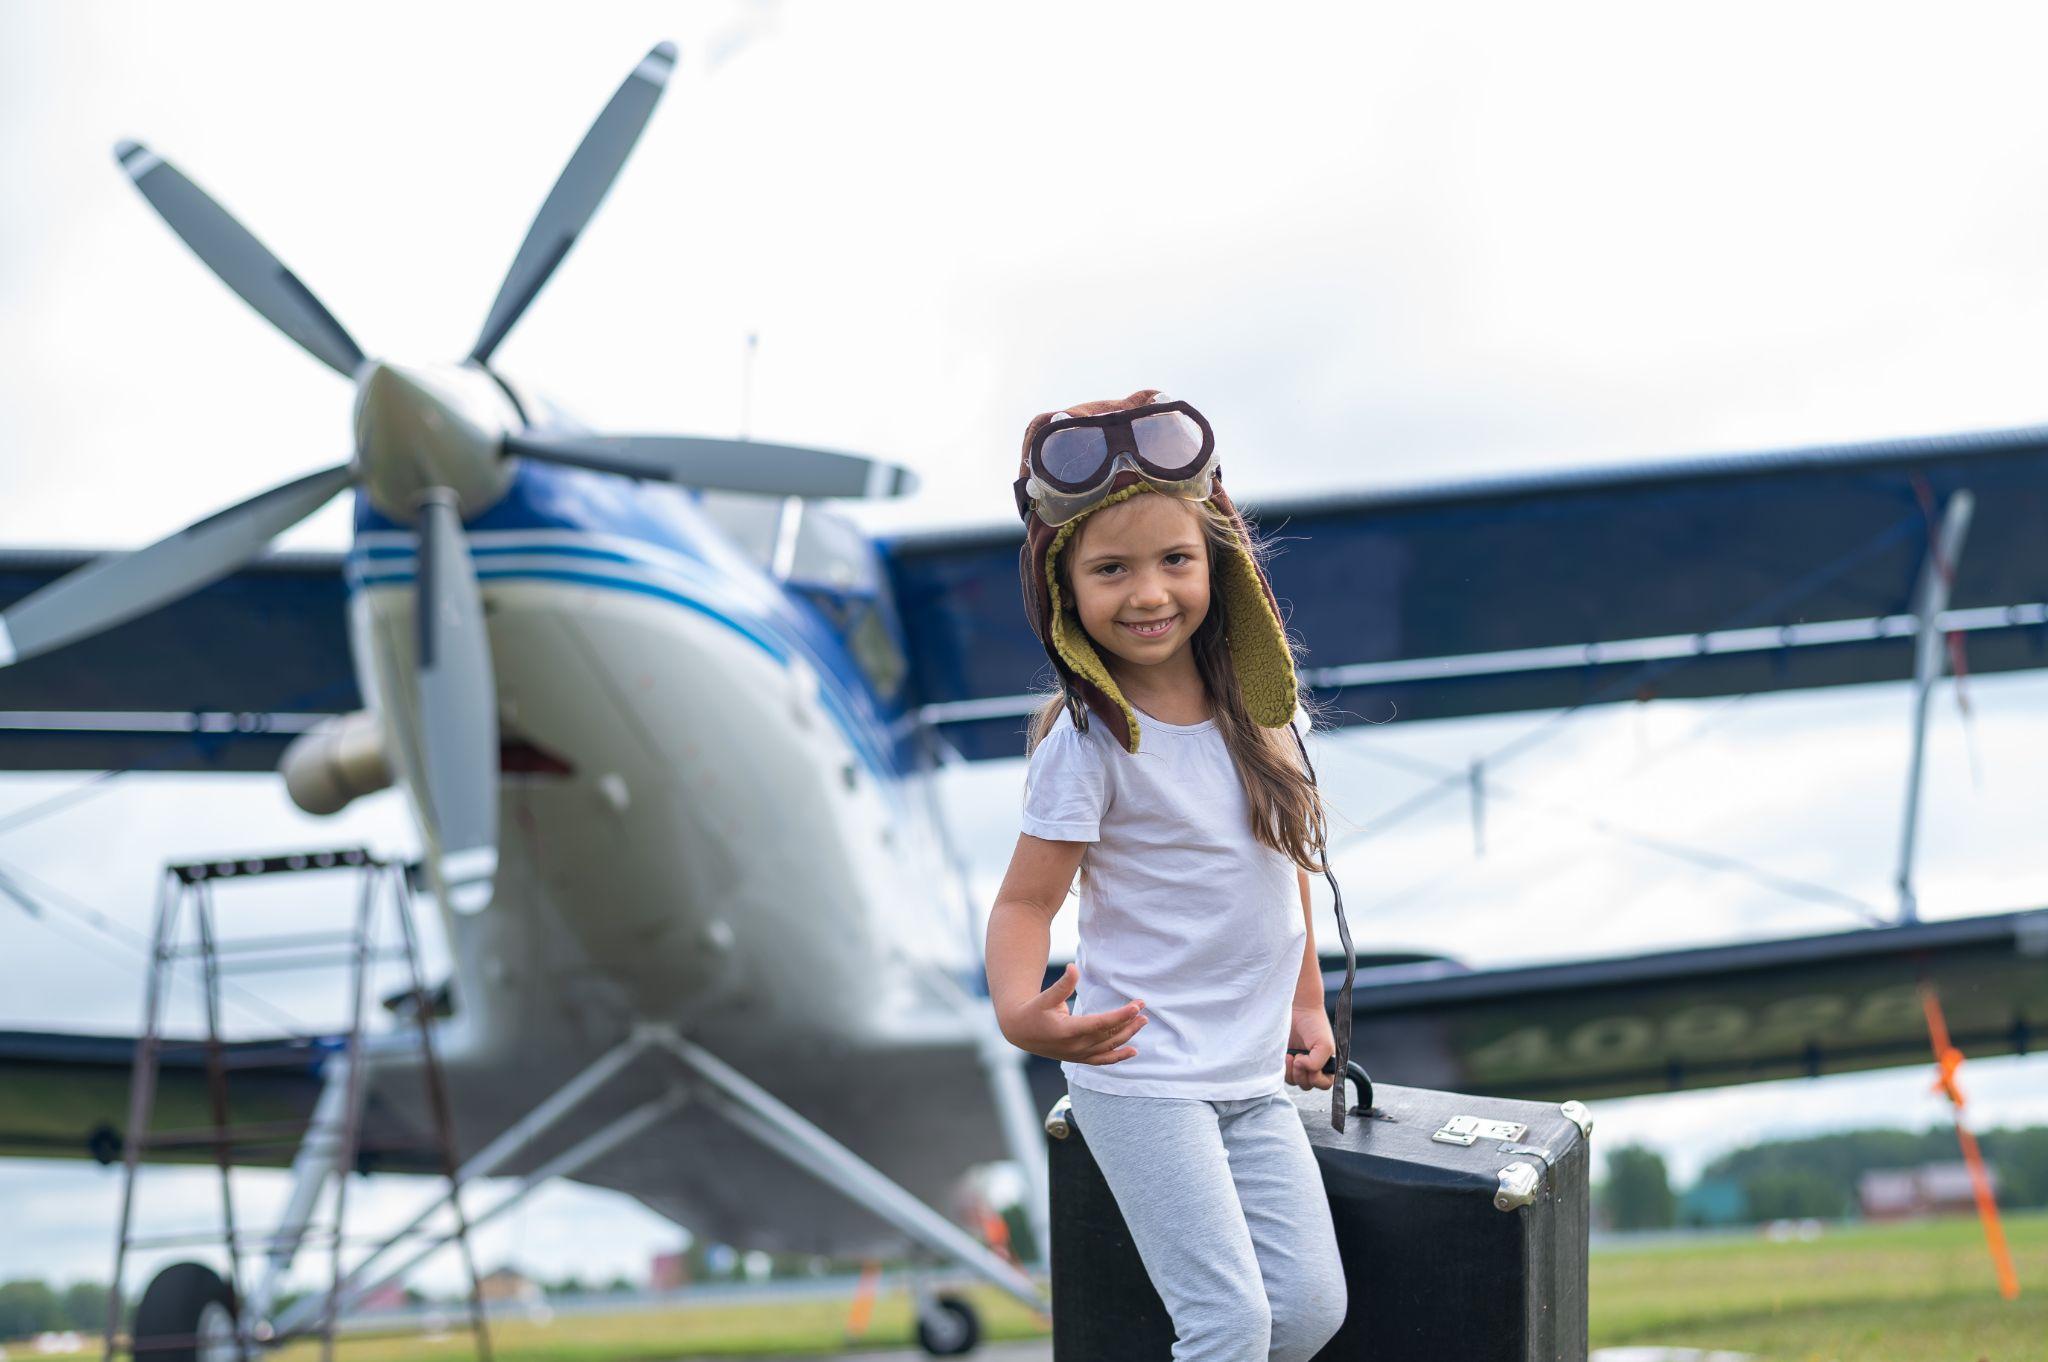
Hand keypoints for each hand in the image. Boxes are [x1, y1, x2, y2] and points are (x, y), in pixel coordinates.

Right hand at [1000, 962, 1146, 1065]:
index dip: (1120, 1016)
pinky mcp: (1079, 1058)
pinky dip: (1118, 1057)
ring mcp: (1078, 1054)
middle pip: (1109, 1035)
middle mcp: (1076, 1046)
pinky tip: (1134, 1051)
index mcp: (1068, 1031)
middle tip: (1144, 1007)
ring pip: (1109, 1046)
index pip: (1101, 1024)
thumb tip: (1073, 968)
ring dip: (1128, 1035)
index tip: (1136, 1006)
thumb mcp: (1045, 997)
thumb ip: (1062, 985)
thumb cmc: (1033, 1010)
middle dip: (1129, 1021)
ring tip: (1144, 1022)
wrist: (1020, 1032)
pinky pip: (1103, 1060)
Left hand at [1285, 1004, 1335, 1090]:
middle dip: (1302, 1074)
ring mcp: (1297, 1064)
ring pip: (1294, 1082)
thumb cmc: (1314, 1024)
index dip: (1316, 1078)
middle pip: (1307, 1085)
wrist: (1299, 1009)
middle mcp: (1312, 1067)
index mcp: (1326, 1065)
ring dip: (1291, 1071)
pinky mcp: (1284, 1061)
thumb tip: (1301, 1067)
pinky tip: (1285, 1055)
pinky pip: (1282, 1074)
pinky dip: (1283, 1068)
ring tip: (1291, 1055)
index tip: (1309, 1062)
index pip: (1323, 1084)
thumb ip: (1317, 1063)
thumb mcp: (1323, 1045)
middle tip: (1298, 1057)